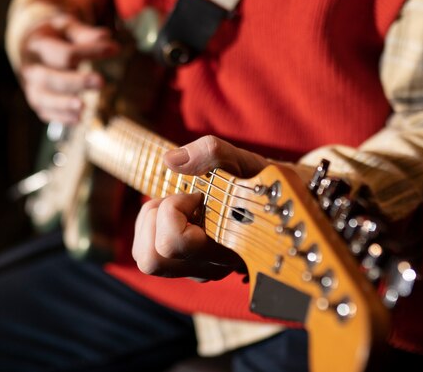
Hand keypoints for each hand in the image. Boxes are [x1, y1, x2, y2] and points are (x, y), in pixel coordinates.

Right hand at [19, 14, 119, 122]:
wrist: (29, 48)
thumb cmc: (54, 36)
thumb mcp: (66, 27)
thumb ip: (84, 33)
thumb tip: (106, 37)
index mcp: (37, 45)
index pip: (64, 53)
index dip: (89, 52)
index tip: (114, 49)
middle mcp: (30, 68)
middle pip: (50, 78)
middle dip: (76, 82)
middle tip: (101, 82)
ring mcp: (30, 87)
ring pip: (43, 99)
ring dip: (63, 105)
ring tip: (84, 107)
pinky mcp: (36, 101)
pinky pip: (45, 113)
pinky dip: (61, 118)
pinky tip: (78, 119)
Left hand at [132, 136, 269, 280]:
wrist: (277, 201)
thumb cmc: (259, 181)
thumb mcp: (243, 160)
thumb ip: (212, 153)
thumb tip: (170, 160)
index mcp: (227, 249)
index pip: (177, 244)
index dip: (176, 210)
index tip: (199, 195)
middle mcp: (210, 268)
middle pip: (152, 259)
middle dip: (158, 218)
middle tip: (182, 201)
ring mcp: (195, 270)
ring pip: (146, 259)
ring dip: (151, 223)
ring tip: (177, 207)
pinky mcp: (182, 267)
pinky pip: (145, 253)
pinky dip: (150, 226)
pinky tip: (175, 214)